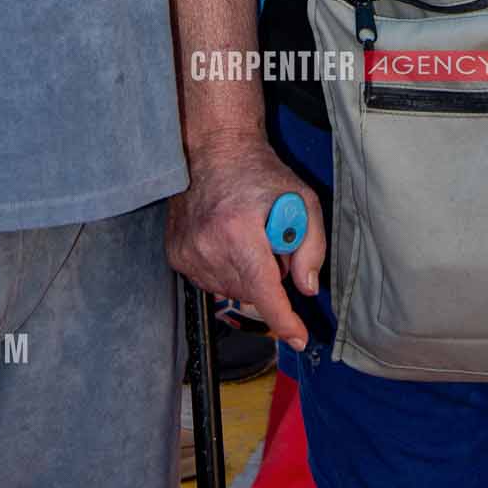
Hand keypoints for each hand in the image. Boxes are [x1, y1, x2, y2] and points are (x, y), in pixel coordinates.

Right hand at [167, 139, 326, 351]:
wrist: (214, 150)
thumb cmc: (261, 173)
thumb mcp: (303, 199)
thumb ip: (312, 247)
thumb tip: (307, 288)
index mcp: (240, 231)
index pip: (264, 292)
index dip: (285, 321)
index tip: (299, 338)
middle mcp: (208, 245)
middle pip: (250, 293)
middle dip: (268, 277)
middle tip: (270, 240)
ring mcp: (187, 252)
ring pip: (230, 292)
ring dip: (246, 275)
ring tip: (246, 236)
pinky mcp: (175, 255)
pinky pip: (209, 283)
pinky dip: (224, 270)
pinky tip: (226, 240)